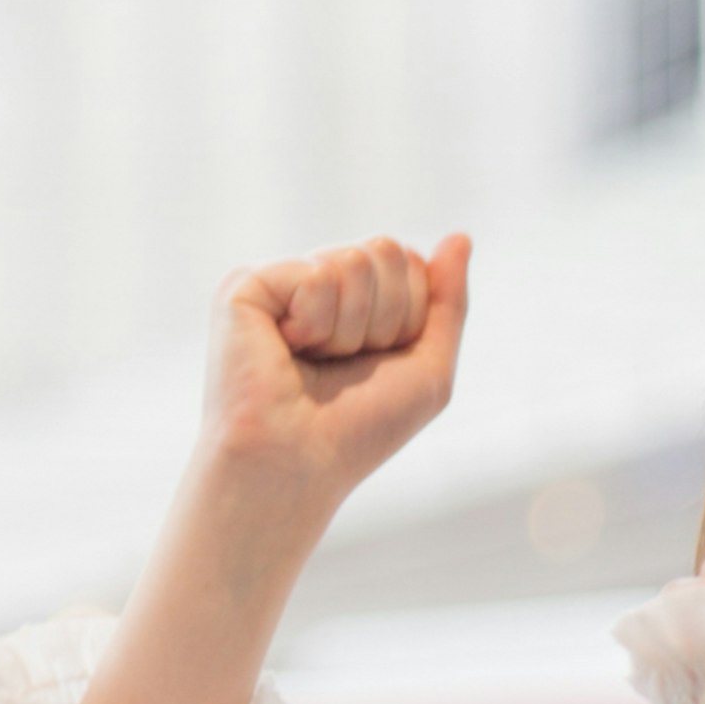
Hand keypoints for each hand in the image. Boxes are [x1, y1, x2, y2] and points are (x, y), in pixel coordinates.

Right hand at [196, 233, 472, 514]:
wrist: (296, 466)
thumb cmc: (356, 430)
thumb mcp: (428, 368)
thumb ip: (449, 301)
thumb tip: (460, 237)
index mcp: (351, 297)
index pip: (408, 262)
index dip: (408, 319)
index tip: (373, 365)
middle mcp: (313, 281)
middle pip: (386, 251)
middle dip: (385, 318)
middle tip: (342, 365)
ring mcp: (277, 281)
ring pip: (355, 260)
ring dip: (350, 329)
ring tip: (312, 362)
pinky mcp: (244, 287)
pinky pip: (317, 275)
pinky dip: (315, 324)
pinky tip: (284, 351)